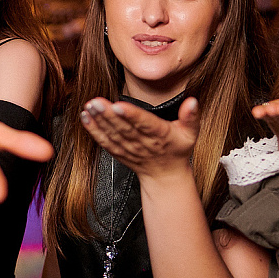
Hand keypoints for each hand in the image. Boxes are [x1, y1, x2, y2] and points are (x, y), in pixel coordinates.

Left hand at [81, 97, 197, 178]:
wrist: (165, 176)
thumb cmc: (177, 150)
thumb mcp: (190, 134)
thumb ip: (191, 117)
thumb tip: (192, 102)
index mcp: (160, 135)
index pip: (145, 124)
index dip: (132, 115)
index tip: (119, 105)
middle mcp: (142, 142)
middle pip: (124, 128)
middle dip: (108, 115)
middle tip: (96, 102)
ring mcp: (129, 149)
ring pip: (112, 134)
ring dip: (98, 121)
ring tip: (89, 107)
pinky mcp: (118, 152)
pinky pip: (105, 142)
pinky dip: (94, 130)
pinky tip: (85, 118)